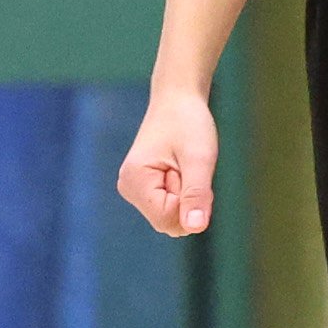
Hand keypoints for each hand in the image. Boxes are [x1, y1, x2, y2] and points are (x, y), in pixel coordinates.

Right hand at [116, 85, 219, 235]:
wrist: (178, 99)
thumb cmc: (188, 123)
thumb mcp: (199, 158)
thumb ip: (196, 195)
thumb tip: (195, 229)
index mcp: (134, 181)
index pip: (169, 220)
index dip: (189, 201)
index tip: (187, 168)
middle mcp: (128, 189)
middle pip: (169, 222)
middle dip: (187, 200)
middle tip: (185, 166)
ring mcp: (134, 190)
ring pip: (171, 216)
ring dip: (186, 195)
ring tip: (182, 165)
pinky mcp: (143, 188)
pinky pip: (170, 207)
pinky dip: (182, 192)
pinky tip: (179, 168)